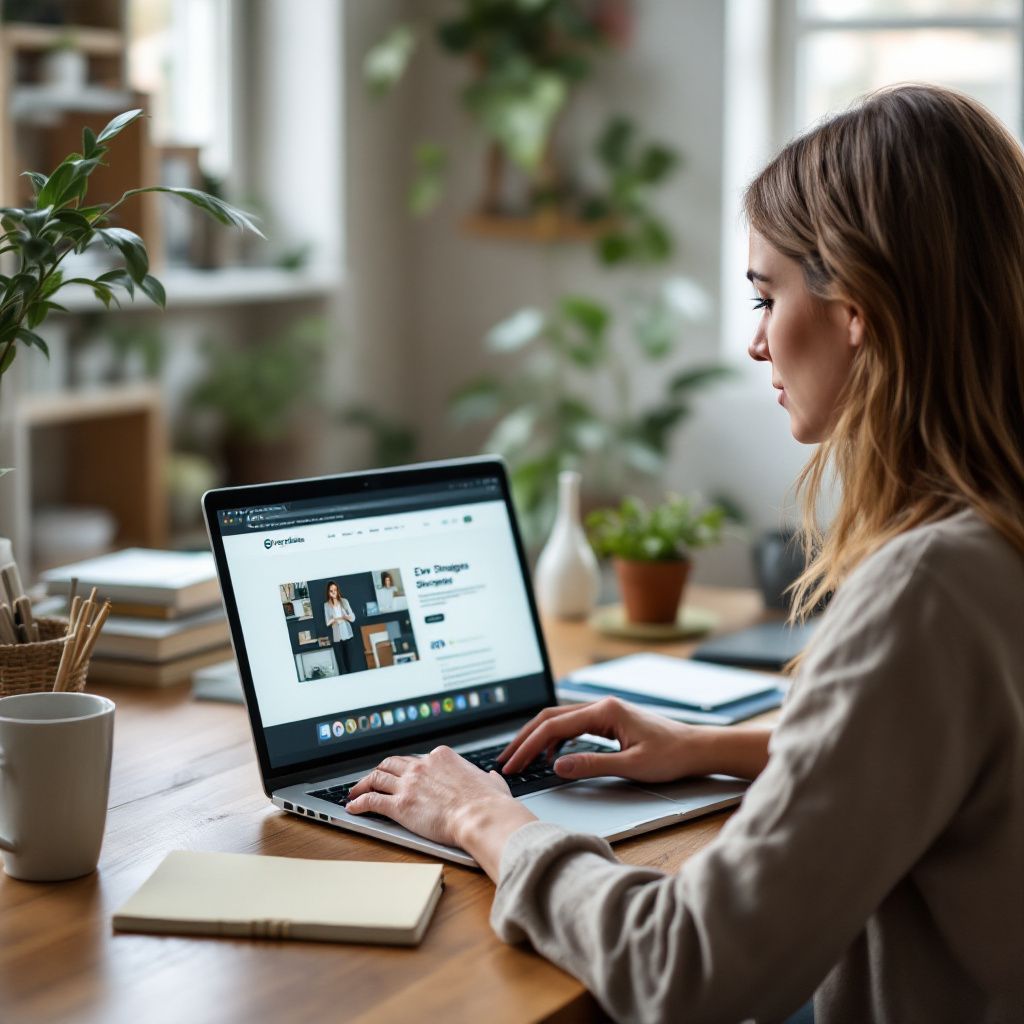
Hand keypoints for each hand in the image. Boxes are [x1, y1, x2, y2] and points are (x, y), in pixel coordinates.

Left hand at [346, 746, 535, 868]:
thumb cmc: (488, 803)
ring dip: (363, 783)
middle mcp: (422, 766)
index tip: (404, 774)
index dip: (408, 767)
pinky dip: (360, 802)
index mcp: (442, 757)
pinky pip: (372, 800)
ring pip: (377, 777)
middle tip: (373, 778)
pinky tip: (354, 807)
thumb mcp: (492, 782)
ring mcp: (409, 784)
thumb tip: (491, 777)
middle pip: (392, 763)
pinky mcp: (400, 805)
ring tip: (356, 791)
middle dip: (381, 770)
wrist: (480, 816)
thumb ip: (487, 778)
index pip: (417, 759)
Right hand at [499, 698, 717, 783]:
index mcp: (604, 711)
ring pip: (559, 720)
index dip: (529, 746)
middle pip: (550, 718)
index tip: (514, 765)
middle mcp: (601, 706)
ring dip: (538, 738)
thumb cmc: (671, 756)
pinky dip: (556, 739)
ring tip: (522, 758)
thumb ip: (591, 765)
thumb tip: (556, 766)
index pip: (554, 727)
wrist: (696, 748)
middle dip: (525, 739)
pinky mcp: (608, 720)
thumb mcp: (631, 766)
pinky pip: (573, 726)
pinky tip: (552, 755)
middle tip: (506, 761)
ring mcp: (604, 711)